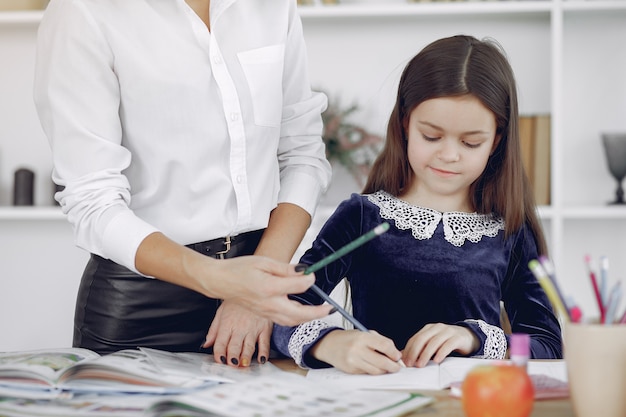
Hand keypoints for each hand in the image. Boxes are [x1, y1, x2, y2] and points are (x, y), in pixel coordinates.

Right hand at [190, 254, 332, 325]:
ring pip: (292, 321)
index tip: (312, 273)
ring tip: (321, 312)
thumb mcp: (264, 262)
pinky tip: (303, 313)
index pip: (298, 286)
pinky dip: (297, 319)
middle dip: (317, 313)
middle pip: (299, 314)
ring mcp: (266, 312)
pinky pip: (283, 321)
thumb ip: (285, 269)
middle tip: (330, 308)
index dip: (309, 279)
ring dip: (308, 319)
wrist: (221, 281)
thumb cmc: (240, 269)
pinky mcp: (264, 315)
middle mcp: (268, 304)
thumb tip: (304, 272)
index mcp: (269, 287)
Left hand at [202, 301, 271, 366]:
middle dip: (231, 359)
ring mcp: (253, 329)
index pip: (220, 343)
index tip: (219, 362)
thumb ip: (214, 330)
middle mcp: (239, 328)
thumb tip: (206, 344)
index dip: (218, 354)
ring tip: (243, 365)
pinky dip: (263, 353)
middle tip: (231, 366)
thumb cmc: (237, 301)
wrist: (255, 288)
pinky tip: (261, 360)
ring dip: (245, 358)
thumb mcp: (221, 311)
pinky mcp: (265, 328)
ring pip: (248, 347)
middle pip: (233, 347)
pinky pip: (264, 343)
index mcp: (226, 324)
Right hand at [311, 329, 402, 374]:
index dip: (394, 353)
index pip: (385, 346)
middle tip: (397, 366)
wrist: (328, 344)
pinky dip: (373, 370)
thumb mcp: (364, 333)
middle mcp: (357, 350)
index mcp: (362, 337)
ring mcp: (353, 361)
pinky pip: (367, 373)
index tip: (397, 356)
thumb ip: (380, 341)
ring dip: (384, 370)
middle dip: (393, 366)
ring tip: (386, 366)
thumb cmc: (349, 338)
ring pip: (376, 371)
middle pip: (382, 362)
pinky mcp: (351, 370)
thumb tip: (395, 354)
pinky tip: (372, 365)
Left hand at [402, 323, 478, 367]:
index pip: (415, 338)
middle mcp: (437, 328)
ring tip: (420, 365)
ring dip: (425, 354)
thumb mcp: (433, 343)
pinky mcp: (457, 338)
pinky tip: (437, 361)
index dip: (408, 350)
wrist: (468, 336)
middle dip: (414, 352)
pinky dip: (441, 353)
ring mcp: (448, 331)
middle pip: (422, 339)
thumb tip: (405, 358)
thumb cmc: (447, 342)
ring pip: (434, 342)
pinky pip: (448, 345)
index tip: (404, 362)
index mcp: (428, 329)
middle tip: (411, 364)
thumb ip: (421, 348)